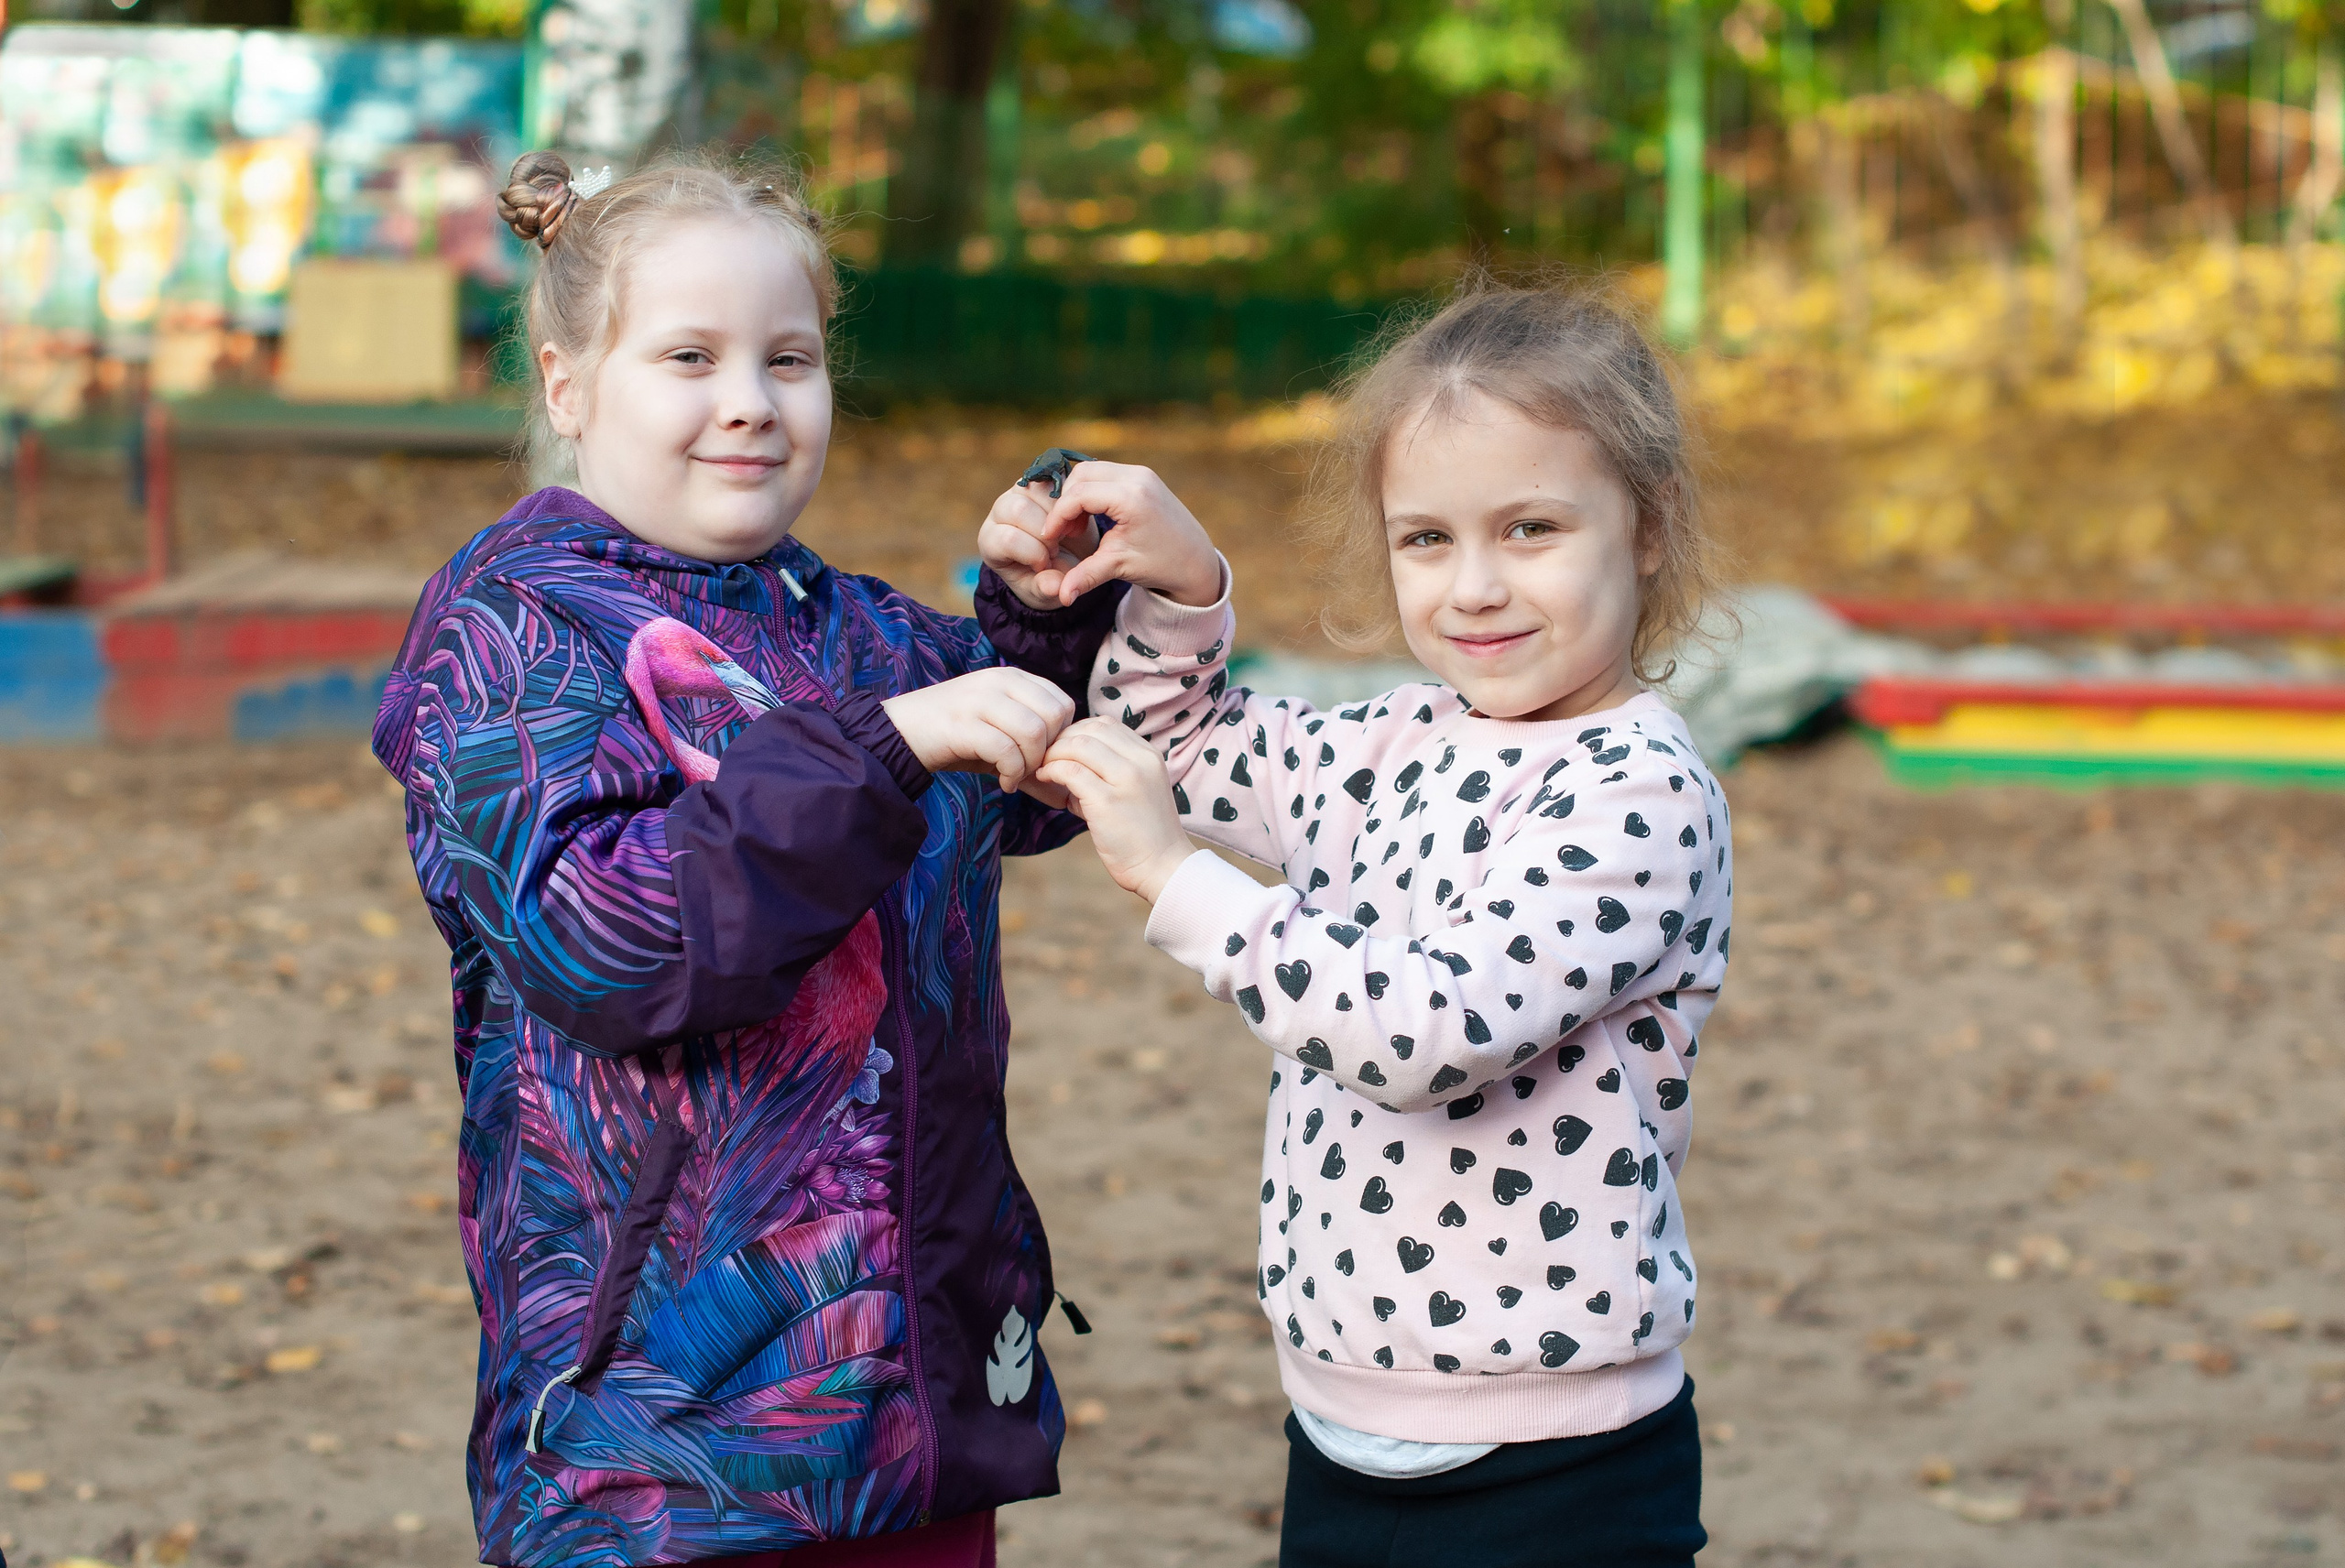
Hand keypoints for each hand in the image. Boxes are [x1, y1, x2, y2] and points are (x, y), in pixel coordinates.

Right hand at [881, 668, 1074, 793]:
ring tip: (1015, 777)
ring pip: (1033, 731)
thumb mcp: (998, 741)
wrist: (901, 732)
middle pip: (1054, 716)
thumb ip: (1032, 761)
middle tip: (1030, 770)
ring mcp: (979, 699)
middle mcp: (998, 681)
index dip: (1061, 736)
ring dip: (1030, 764)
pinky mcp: (962, 723)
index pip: (1062, 702)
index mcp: (1012, 678)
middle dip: (1049, 751)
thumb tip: (1063, 796)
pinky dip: (1011, 774)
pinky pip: (1005, 750)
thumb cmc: (955, 737)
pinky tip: (1003, 783)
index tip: (1041, 757)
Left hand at [978, 479, 1101, 611]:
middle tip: (1055, 549)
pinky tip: (1071, 519)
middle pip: (1017, 509)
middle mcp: (999, 513)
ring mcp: (1019, 493)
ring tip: (1063, 534)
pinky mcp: (1041, 483)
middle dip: (1045, 533)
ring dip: (1058, 515)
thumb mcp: (1046, 592)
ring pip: (1036, 491)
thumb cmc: (1047, 577)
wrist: (1066, 559)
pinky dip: (1068, 499)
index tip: (1045, 566)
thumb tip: (1054, 586)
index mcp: (992, 541)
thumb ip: (1046, 589)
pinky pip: (1056, 480)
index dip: (1033, 554)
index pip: (1007, 539)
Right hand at [1013, 461, 1221, 608]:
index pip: (1079, 496)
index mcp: (1132, 498)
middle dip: (1065, 501)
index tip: (1049, 537)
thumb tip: (1060, 597)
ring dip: (1077, 495)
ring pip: (1091, 471)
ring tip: (1076, 526)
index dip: (1058, 516)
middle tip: (1063, 531)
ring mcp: (1141, 472)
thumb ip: (1086, 576)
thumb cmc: (1159, 565)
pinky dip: (1091, 491)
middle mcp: (1137, 477)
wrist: (1195, 560)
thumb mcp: (1120, 568)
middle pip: (1081, 475)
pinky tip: (1090, 517)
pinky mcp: (1143, 475)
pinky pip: (1105, 473)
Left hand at [1035, 718, 1195, 902]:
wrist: (1163, 867)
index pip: (1106, 724)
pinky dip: (1052, 771)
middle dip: (1061, 739)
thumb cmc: (1144, 834)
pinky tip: (1046, 779)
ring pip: (1079, 745)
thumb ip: (1110, 770)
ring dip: (1053, 754)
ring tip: (1044, 769)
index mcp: (1149, 755)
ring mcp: (1126, 779)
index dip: (1077, 731)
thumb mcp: (1137, 790)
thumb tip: (1067, 761)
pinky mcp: (1108, 801)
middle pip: (1090, 729)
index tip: (1063, 749)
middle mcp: (1141, 761)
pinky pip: (1070, 771)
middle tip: (1046, 757)